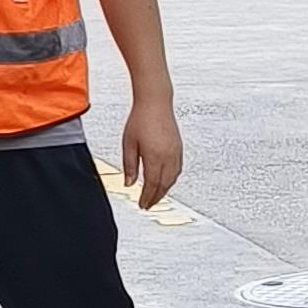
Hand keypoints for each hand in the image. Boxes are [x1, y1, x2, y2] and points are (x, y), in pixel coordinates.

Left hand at [121, 95, 183, 209]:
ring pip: (172, 179)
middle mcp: (168, 157)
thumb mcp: (128, 144)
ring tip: (156, 195)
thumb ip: (129, 166)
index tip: (142, 204)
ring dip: (164, 189)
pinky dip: (171, 179)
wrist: (155, 102)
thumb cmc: (141, 118)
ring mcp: (175, 153)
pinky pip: (177, 170)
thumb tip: (129, 182)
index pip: (151, 185)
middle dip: (156, 197)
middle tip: (149, 204)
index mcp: (154, 157)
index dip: (147, 197)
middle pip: (164, 185)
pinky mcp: (179, 148)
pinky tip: (166, 180)